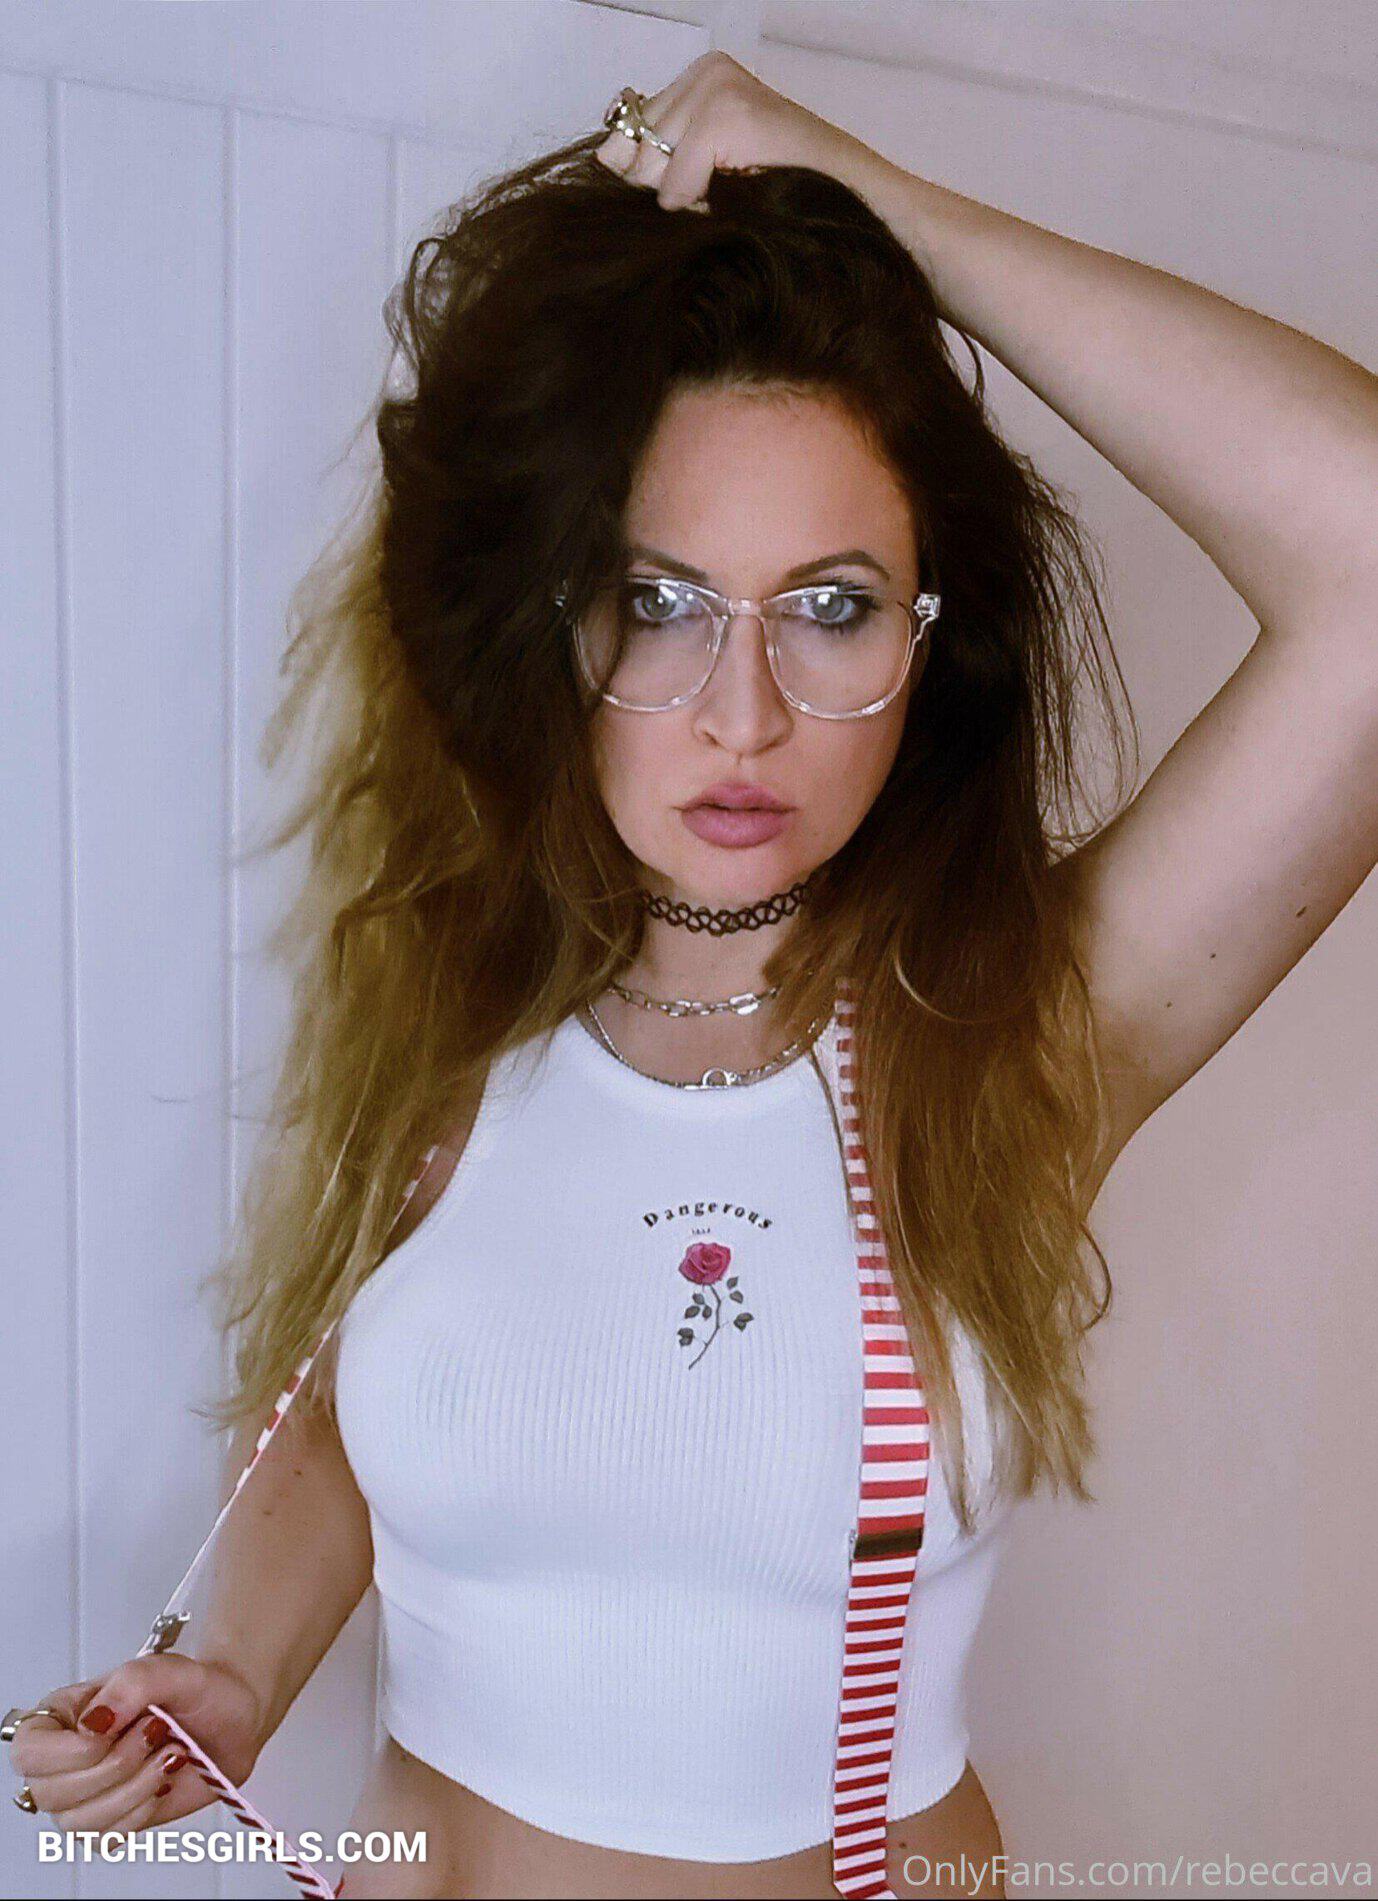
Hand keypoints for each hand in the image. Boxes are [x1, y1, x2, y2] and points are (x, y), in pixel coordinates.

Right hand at [7, 1654, 264, 1837]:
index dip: (66, 1752)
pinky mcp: (111, 1819)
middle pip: (51, 1792)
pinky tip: (161, 1781)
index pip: (29, 1749)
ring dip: (134, 1788)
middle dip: (114, 1767)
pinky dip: (141, 1811)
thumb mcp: (170, 1669)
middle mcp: (68, 1756)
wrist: (232, 1719)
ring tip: (166, 1754)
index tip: (111, 1732)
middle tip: (154, 1733)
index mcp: (67, 1713)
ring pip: (80, 1821)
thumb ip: (131, 1683)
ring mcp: (86, 1793)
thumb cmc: (197, 1691)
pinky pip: (107, 1837)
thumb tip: (92, 1722)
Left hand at [594, 50, 881, 212]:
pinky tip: (736, 192)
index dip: (647, 173)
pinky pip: (674, 185)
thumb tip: (603, 160)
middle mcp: (704, 73)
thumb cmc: (783, 189)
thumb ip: (658, 156)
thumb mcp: (709, 164)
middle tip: (719, 187)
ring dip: (684, 199)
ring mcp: (714, 88)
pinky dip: (699, 204)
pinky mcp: (723, 114)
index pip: (627, 130)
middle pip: (633, 151)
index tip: (693, 184)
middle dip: (664, 186)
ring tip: (730, 189)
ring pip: (650, 170)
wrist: (850, 195)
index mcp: (699, 77)